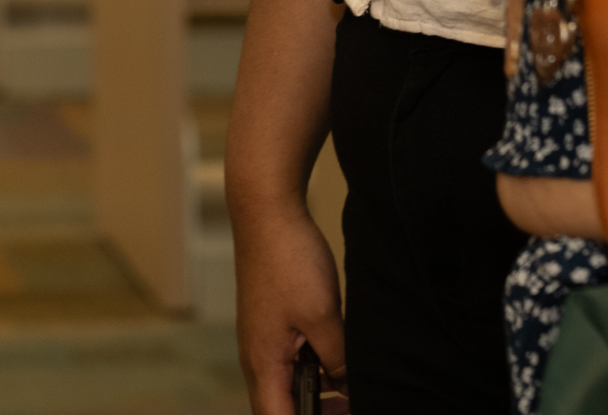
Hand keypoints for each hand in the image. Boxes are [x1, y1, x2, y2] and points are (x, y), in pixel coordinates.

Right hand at [233, 202, 343, 414]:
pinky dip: (310, 373)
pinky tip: (336, 364)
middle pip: (278, 408)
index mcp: (263, 362)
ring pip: (284, 385)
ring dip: (314, 397)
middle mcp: (255, 357)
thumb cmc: (289, 260)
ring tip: (350, 395)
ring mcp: (260, 339)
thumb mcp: (324, 317)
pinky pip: (287, 362)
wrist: (266, 212)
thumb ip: (337, 361)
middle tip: (351, 412)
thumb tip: (349, 390)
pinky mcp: (269, 323)